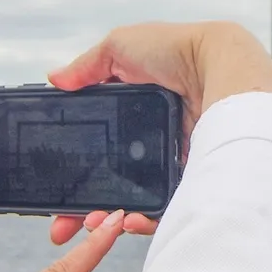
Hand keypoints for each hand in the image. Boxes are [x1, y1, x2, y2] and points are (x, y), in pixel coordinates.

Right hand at [41, 21, 271, 243]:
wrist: (219, 66)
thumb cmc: (175, 48)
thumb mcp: (121, 46)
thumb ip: (87, 66)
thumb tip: (54, 80)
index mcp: (130, 114)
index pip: (94, 149)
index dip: (73, 171)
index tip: (52, 191)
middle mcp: (147, 140)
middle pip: (109, 183)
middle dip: (83, 208)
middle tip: (63, 224)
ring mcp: (166, 161)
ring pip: (131, 200)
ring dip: (108, 216)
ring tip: (91, 223)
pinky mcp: (186, 178)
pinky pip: (162, 208)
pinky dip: (143, 220)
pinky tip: (126, 220)